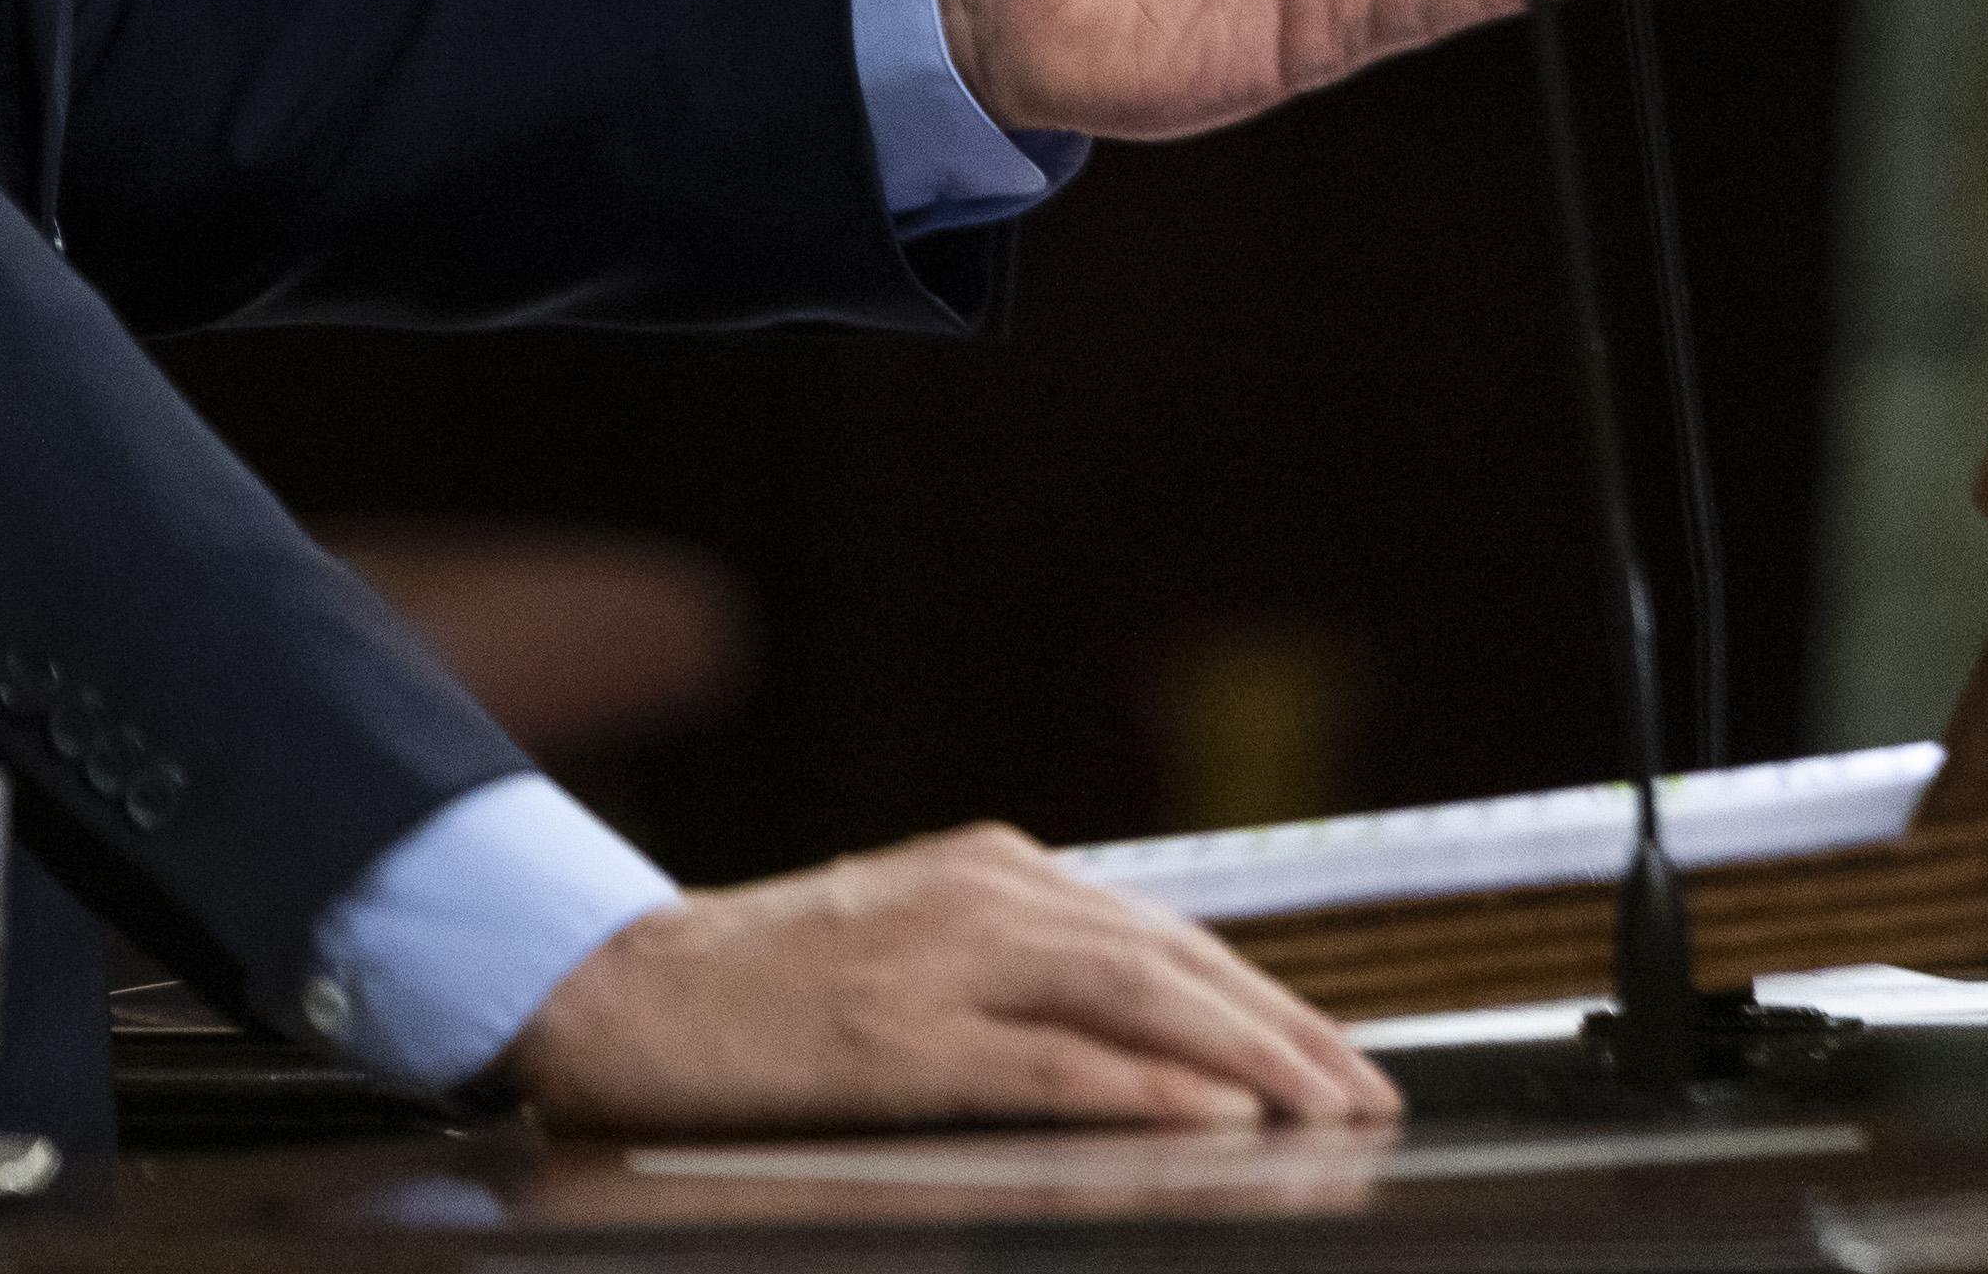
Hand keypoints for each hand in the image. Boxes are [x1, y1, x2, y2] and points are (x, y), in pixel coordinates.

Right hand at [502, 822, 1397, 1134]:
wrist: (614, 992)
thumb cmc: (759, 989)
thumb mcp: (907, 946)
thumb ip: (1014, 971)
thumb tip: (1144, 1034)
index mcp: (989, 871)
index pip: (1165, 937)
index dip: (1267, 1001)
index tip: (1345, 1061)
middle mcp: (979, 897)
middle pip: (1171, 959)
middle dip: (1287, 1031)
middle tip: (1373, 1096)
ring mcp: (936, 963)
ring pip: (1129, 997)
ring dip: (1244, 1055)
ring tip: (1325, 1109)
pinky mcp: (892, 1038)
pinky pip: (1041, 1062)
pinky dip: (1136, 1087)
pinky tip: (1204, 1117)